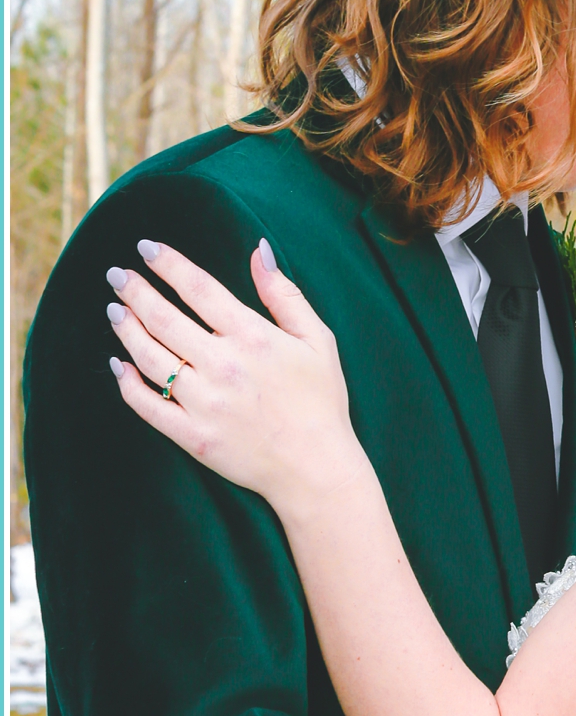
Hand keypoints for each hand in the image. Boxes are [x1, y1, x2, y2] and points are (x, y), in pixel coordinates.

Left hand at [106, 238, 367, 516]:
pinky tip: (117, 365)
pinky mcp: (192, 436)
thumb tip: (259, 250)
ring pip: (149, 358)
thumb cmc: (320, 400)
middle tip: (117, 276)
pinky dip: (127, 384)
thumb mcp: (317, 339)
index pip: (199, 288)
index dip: (168, 264)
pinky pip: (147, 406)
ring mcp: (203, 403)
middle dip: (135, 292)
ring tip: (115, 311)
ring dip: (126, 330)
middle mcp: (222, 366)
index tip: (147, 248)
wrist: (315, 468)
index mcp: (252, 337)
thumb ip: (284, 293)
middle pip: (164, 319)